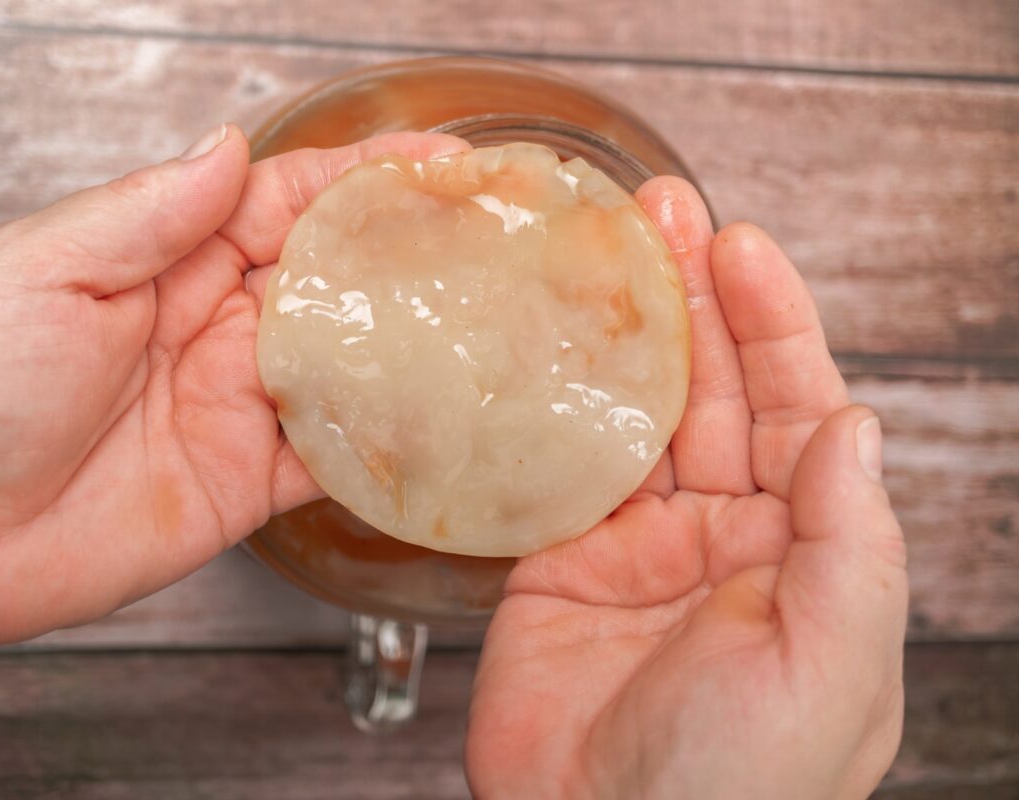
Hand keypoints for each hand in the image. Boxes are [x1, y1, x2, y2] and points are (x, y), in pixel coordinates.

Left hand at [0, 125, 468, 646]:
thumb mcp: (41, 271)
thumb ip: (145, 215)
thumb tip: (227, 149)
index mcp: (169, 261)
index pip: (288, 202)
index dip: (364, 179)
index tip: (439, 164)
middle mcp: (219, 327)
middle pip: (338, 278)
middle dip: (414, 256)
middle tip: (494, 244)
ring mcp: (240, 405)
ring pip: (351, 364)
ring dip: (417, 347)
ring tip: (496, 328)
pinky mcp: (249, 481)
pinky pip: (334, 457)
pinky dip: (387, 446)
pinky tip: (443, 429)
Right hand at [466, 179, 907, 798]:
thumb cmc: (737, 787)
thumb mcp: (830, 664)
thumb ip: (849, 542)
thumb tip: (856, 426)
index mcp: (807, 555)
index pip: (801, 412)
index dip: (775, 324)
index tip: (742, 249)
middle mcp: (728, 538)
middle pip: (717, 393)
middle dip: (695, 300)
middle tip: (662, 211)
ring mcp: (641, 546)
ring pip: (639, 415)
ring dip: (627, 332)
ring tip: (608, 246)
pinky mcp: (562, 561)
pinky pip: (563, 464)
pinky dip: (555, 402)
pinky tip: (547, 343)